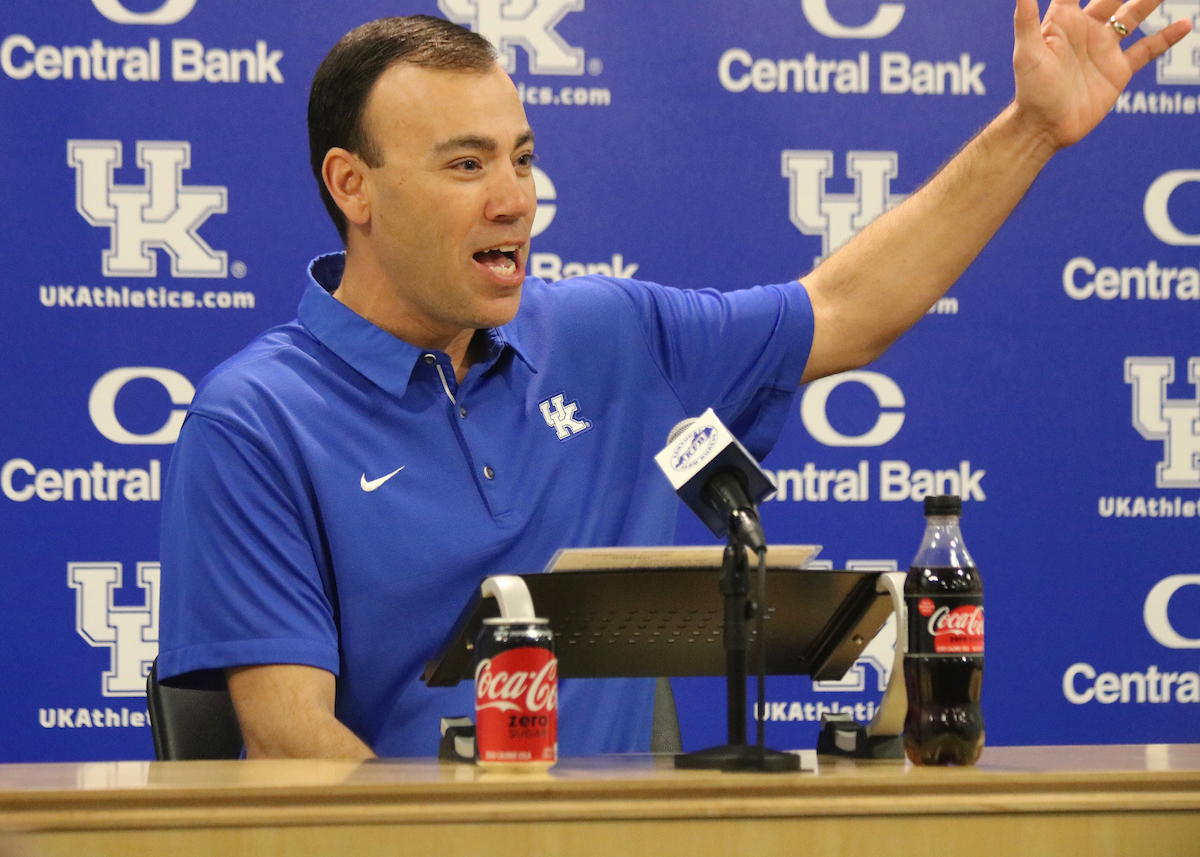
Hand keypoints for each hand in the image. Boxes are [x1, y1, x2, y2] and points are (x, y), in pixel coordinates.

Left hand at [1012, 0, 1192, 149]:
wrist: (1045, 127)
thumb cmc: (1030, 91)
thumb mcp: (1027, 52)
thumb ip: (1026, 18)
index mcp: (1062, 21)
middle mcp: (1086, 30)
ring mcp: (1104, 49)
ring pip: (1133, 15)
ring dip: (1149, 1)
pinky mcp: (1118, 70)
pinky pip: (1148, 49)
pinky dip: (1167, 37)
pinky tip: (1185, 24)